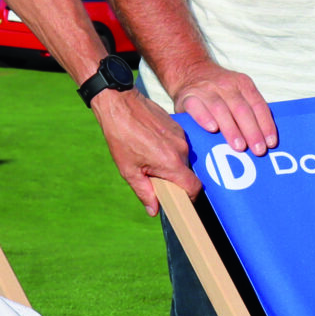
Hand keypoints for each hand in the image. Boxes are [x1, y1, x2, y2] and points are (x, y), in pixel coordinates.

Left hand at [89, 86, 196, 213]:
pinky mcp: (178, 127)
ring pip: (183, 159)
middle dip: (175, 179)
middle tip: (155, 177)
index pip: (194, 187)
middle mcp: (181, 149)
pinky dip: (170, 151)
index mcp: (171, 163)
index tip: (180, 199)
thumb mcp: (129, 170)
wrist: (120, 105)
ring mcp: (181, 136)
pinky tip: (152, 145)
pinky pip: (180, 145)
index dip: (190, 197)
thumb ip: (144, 192)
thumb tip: (154, 210)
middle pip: (187, 173)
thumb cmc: (122, 137)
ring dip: (172, 164)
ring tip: (150, 158)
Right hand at [171, 63, 277, 154]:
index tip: (271, 143)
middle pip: (241, 109)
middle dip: (252, 132)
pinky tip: (212, 129)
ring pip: (221, 109)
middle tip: (258, 150)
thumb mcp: (237, 93)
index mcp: (242, 84)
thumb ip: (249, 111)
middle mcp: (225, 84)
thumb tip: (265, 140)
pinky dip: (205, 118)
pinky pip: (197, 107)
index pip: (258, 105)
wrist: (190, 72)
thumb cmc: (219, 92)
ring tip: (239, 147)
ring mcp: (206, 89)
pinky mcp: (188, 96)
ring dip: (231, 129)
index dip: (266, 125)